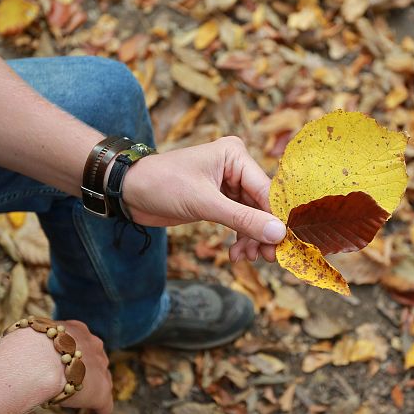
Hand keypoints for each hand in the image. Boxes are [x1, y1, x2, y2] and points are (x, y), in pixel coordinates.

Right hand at [7, 320, 112, 413]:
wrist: (33, 360)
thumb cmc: (19, 350)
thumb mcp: (22, 346)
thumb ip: (22, 356)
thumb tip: (4, 362)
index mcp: (73, 330)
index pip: (78, 342)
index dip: (73, 355)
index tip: (65, 366)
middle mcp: (91, 344)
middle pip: (94, 358)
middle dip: (87, 370)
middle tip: (74, 385)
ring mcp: (99, 366)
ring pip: (101, 380)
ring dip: (93, 392)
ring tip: (85, 406)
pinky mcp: (101, 390)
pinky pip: (104, 406)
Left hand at [122, 136, 285, 261]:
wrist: (128, 191)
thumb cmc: (162, 184)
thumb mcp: (204, 203)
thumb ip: (242, 219)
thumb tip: (278, 234)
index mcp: (235, 155)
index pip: (266, 190)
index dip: (276, 218)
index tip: (285, 244)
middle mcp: (235, 167)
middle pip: (262, 205)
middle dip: (263, 232)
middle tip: (267, 258)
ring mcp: (228, 184)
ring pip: (252, 216)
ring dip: (251, 239)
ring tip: (246, 258)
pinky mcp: (219, 201)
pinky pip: (239, 221)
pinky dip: (240, 238)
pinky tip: (236, 254)